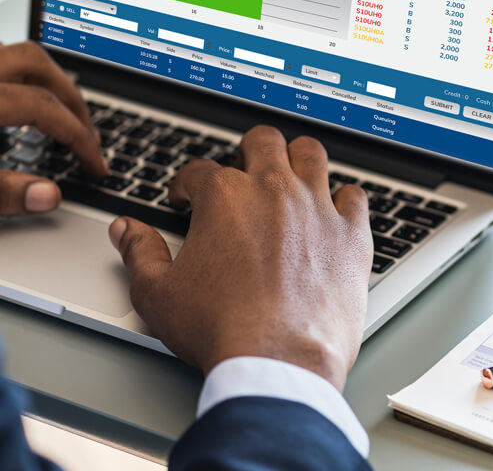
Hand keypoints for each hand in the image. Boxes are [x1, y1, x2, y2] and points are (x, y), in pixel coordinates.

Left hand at [0, 42, 106, 214]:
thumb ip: (1, 192)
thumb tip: (48, 195)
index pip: (45, 109)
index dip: (78, 138)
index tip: (94, 165)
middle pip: (36, 64)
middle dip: (72, 98)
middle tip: (87, 133)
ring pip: (15, 54)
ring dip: (45, 81)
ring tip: (59, 113)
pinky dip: (16, 80)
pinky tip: (15, 106)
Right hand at [108, 126, 372, 389]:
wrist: (278, 361)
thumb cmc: (220, 329)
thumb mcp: (158, 294)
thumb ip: (139, 253)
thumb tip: (126, 229)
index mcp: (225, 197)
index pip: (199, 171)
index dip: (187, 185)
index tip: (187, 199)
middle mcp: (274, 190)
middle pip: (263, 142)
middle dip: (248, 152)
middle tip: (243, 175)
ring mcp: (317, 208)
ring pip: (311, 154)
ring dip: (298, 159)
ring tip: (290, 178)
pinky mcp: (351, 234)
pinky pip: (355, 196)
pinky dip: (344, 200)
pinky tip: (334, 213)